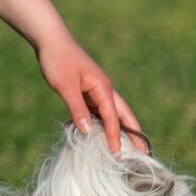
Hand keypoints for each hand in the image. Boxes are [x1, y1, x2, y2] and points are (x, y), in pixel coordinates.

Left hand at [37, 35, 148, 153]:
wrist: (52, 41)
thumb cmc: (58, 60)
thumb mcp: (65, 86)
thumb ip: (77, 108)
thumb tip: (87, 131)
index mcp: (103, 88)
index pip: (112, 117)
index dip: (115, 136)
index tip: (117, 154)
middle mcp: (104, 90)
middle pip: (123, 116)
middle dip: (134, 134)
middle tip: (144, 153)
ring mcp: (97, 92)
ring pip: (113, 116)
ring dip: (120, 131)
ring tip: (127, 150)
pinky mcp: (88, 93)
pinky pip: (99, 113)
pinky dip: (102, 126)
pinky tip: (100, 138)